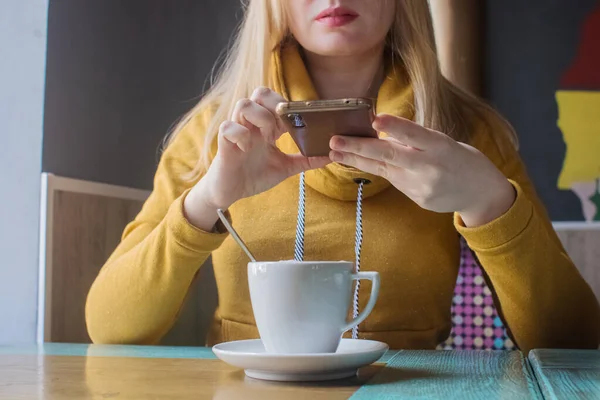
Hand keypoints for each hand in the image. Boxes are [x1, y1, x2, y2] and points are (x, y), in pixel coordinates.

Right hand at [185, 87, 329, 229]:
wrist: (230, 193)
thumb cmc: (254, 175)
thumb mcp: (285, 167)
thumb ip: (306, 160)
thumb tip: (332, 156)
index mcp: (266, 126)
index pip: (276, 99)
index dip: (287, 107)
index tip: (295, 125)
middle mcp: (251, 123)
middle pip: (260, 92)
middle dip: (274, 105)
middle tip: (280, 128)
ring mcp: (236, 131)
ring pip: (244, 104)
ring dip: (260, 119)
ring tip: (266, 138)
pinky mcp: (223, 143)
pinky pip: (227, 127)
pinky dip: (240, 135)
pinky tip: (247, 149)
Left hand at [329, 114, 515, 226]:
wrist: (482, 194)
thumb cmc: (463, 160)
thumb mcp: (446, 143)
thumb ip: (417, 140)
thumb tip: (384, 134)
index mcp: (442, 146)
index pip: (415, 134)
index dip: (395, 127)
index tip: (374, 120)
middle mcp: (430, 167)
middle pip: (390, 155)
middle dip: (359, 147)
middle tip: (335, 141)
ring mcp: (422, 186)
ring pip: (384, 169)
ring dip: (357, 160)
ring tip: (335, 152)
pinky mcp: (417, 198)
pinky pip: (394, 180)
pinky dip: (378, 169)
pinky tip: (360, 161)